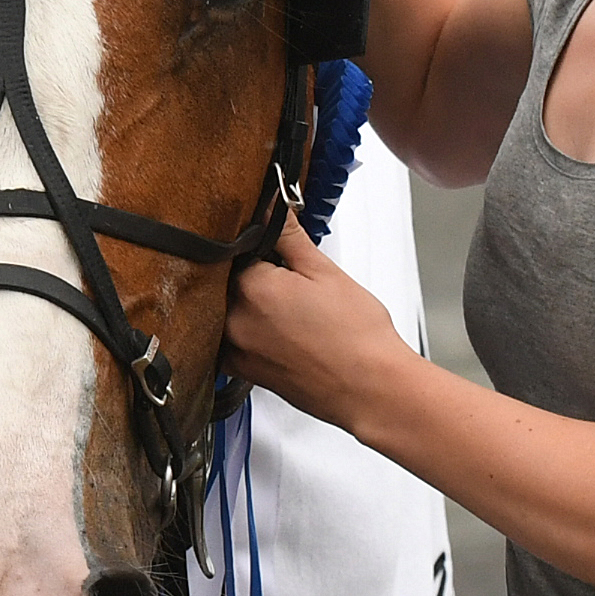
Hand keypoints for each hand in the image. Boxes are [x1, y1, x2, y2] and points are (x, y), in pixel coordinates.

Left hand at [221, 220, 414, 428]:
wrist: (371, 389)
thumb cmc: (357, 338)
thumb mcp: (324, 271)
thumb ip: (288, 235)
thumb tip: (271, 206)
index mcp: (252, 288)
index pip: (236, 249)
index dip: (258, 246)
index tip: (276, 252)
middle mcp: (235, 320)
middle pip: (225, 280)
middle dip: (250, 274)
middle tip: (288, 282)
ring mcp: (236, 349)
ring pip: (223, 311)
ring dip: (244, 303)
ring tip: (287, 310)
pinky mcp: (243, 372)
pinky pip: (226, 342)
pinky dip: (242, 331)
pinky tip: (276, 331)